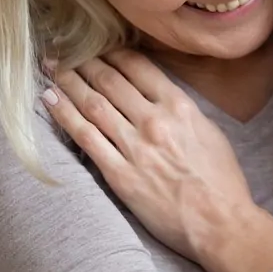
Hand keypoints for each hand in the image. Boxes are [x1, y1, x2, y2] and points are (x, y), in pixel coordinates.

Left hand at [42, 49, 253, 260]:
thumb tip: (158, 95)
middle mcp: (154, 121)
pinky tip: (50, 101)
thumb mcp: (210, 131)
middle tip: (65, 53)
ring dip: (68, 83)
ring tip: (52, 70)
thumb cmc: (222, 181)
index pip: (138, 67)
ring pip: (92, 104)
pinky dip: (64, 116)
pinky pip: (85, 138)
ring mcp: (135, 148)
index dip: (112, 52)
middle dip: (84, 62)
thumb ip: (182, 110)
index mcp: (179, 106)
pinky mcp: (120, 175)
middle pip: (109, 81)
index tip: (98, 47)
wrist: (220, 224)